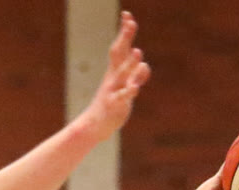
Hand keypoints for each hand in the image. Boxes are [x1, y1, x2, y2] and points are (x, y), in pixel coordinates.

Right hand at [76, 12, 149, 140]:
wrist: (95, 125)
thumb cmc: (112, 102)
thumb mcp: (125, 86)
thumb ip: (137, 75)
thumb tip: (144, 65)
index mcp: (115, 70)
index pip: (120, 46)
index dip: (124, 31)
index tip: (127, 15)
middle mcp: (113, 76)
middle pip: (119, 53)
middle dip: (125, 38)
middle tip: (130, 22)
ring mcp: (113, 90)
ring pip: (122, 74)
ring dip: (130, 63)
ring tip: (137, 52)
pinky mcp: (115, 105)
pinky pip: (123, 97)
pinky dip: (129, 91)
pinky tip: (135, 87)